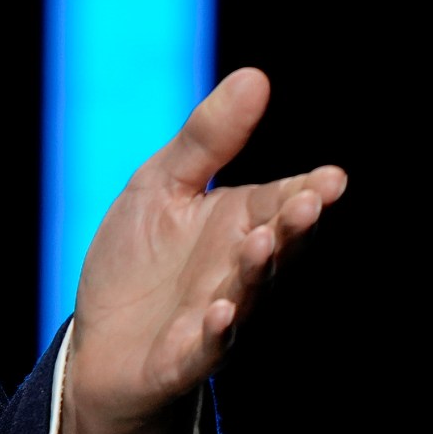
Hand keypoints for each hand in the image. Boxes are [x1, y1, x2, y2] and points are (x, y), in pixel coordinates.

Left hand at [62, 67, 345, 433]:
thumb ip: (207, 139)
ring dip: (253, 270)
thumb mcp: (163, 184)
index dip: (306, 194)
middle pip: (272, 248)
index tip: (331, 179)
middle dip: (291, 227)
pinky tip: (216, 313)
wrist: (101, 342)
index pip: (279, 205)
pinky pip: (202, 347)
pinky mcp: (181, 357)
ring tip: (261, 242)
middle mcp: (237, 273)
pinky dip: (212, 333)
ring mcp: (213, 318)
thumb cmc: (140, 259)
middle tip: (308, 202)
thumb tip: (256, 76)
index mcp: (238, 226)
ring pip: (243, 294)